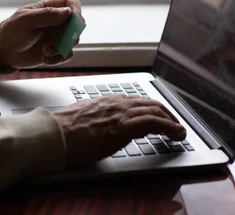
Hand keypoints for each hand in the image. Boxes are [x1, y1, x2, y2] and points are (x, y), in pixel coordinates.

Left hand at [0, 0, 83, 68]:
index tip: (74, 21)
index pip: (71, 3)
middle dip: (70, 34)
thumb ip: (46, 15)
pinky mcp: (56, 51)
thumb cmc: (11, 31)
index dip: (76, 11)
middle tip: (58, 40)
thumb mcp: (26, 20)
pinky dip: (58, 58)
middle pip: (77, 24)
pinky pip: (67, 55)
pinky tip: (45, 58)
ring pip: (74, 41)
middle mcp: (57, 21)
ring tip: (45, 51)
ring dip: (61, 48)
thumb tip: (68, 12)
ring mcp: (57, 36)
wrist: (4, 51)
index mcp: (50, 8)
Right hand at [53, 95, 186, 166]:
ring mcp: (121, 112)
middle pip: (150, 103)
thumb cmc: (64, 131)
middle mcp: (117, 102)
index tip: (158, 117)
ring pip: (155, 109)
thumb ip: (99, 117)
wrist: (55, 134)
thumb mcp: (85, 118)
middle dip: (166, 113)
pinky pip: (154, 122)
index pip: (136, 101)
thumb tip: (104, 126)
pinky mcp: (124, 125)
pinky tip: (177, 134)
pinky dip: (170, 127)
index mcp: (107, 100)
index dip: (151, 109)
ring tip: (179, 130)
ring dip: (172, 120)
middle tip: (174, 124)